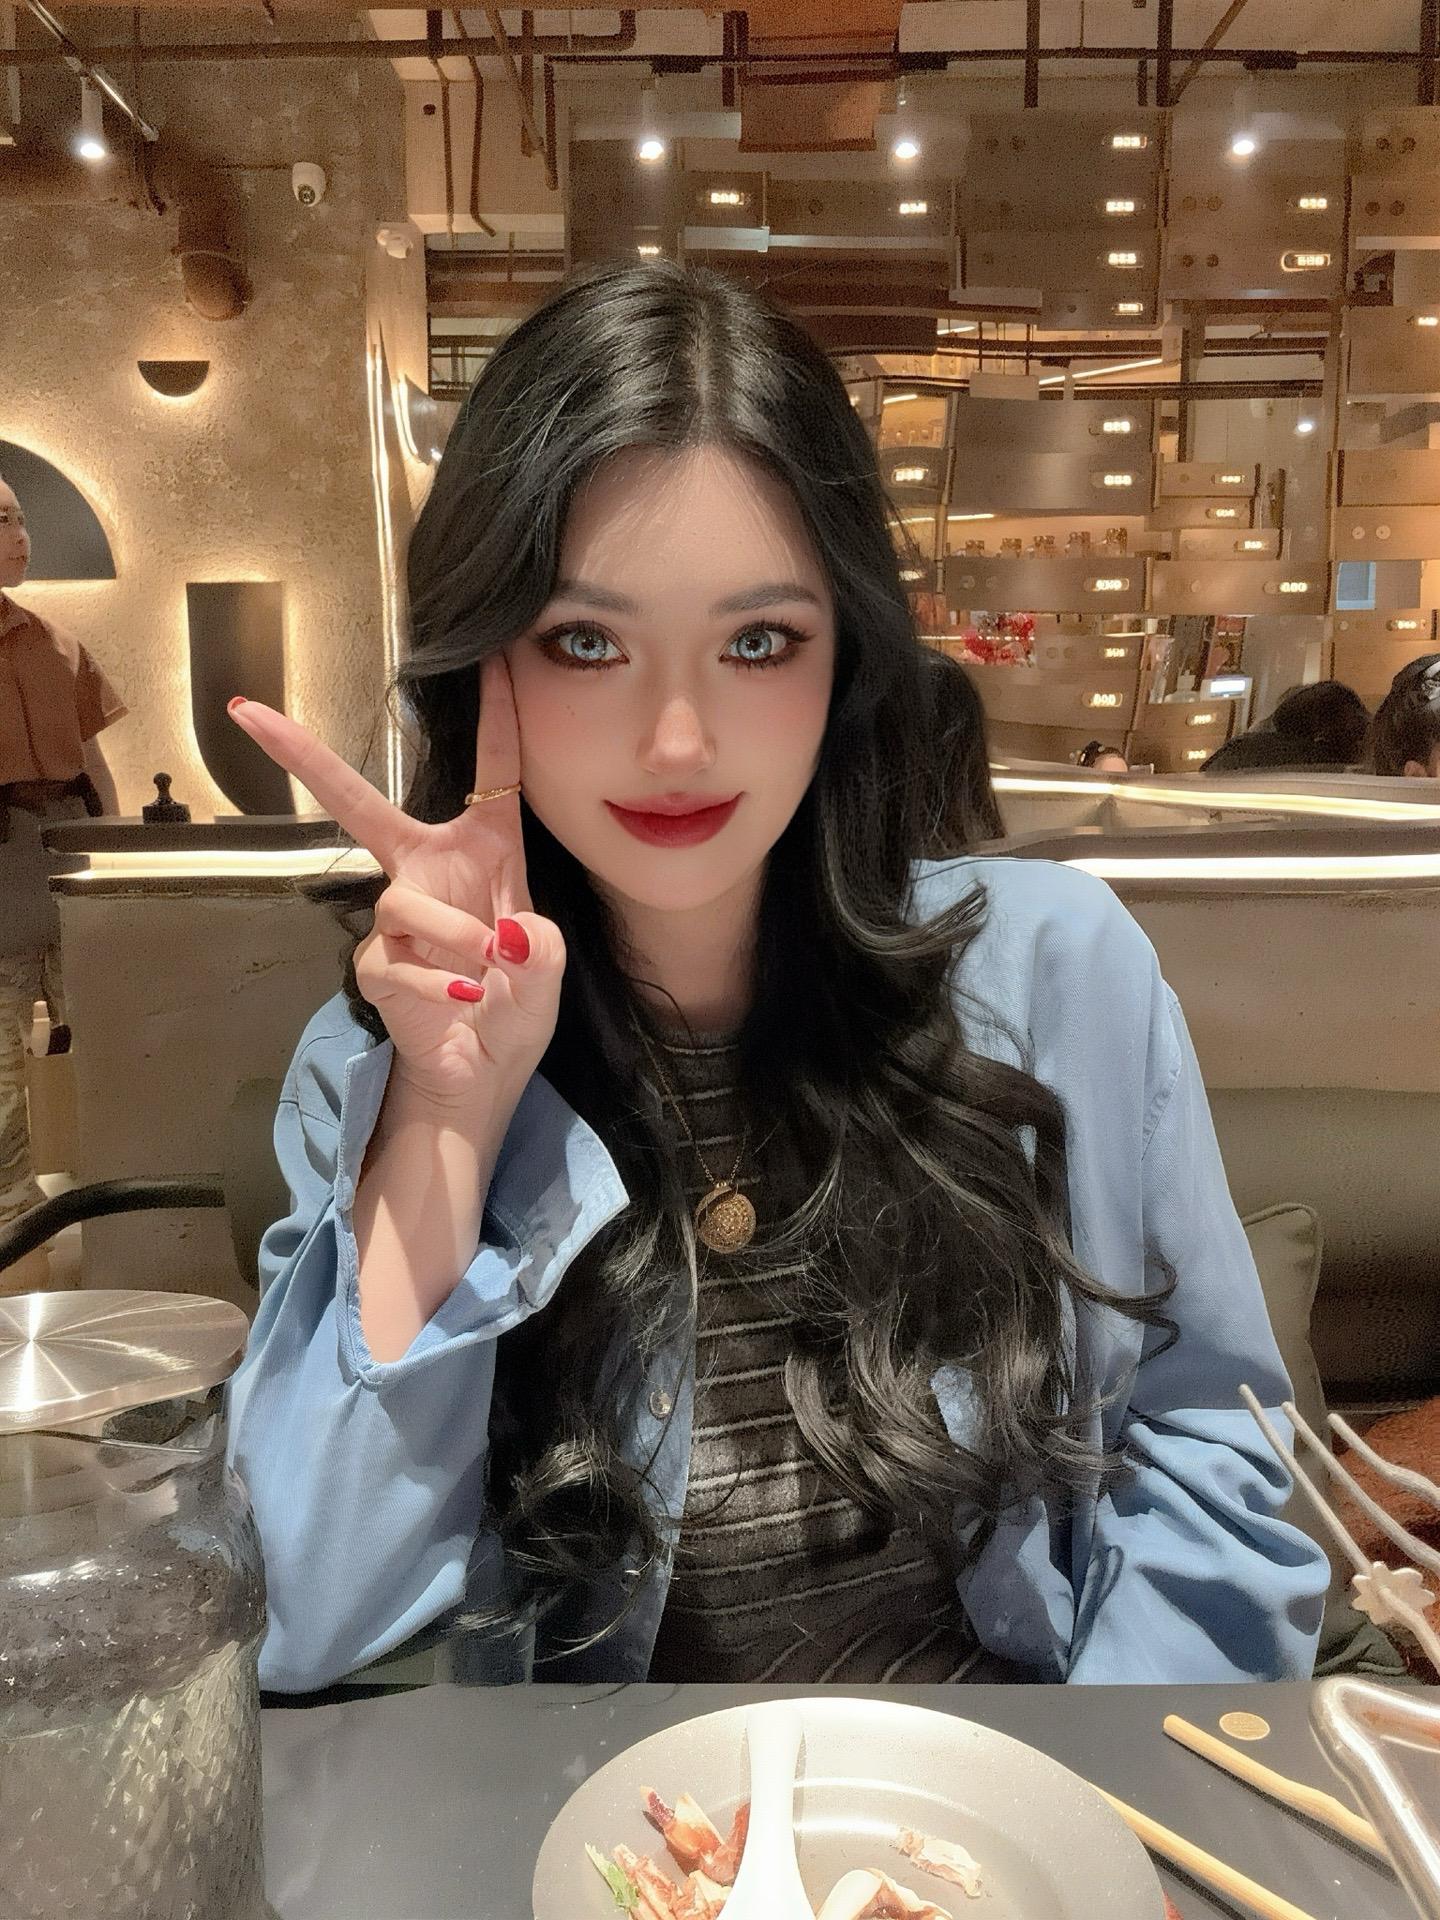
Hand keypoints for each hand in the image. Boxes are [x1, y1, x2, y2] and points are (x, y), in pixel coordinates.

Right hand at [227, 653, 564, 1110]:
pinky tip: (464, 1000)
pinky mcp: (376, 965)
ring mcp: (396, 917)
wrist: (483, 1071)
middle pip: (357, 803)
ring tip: (487, 970)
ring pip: (404, 902)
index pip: (494, 773)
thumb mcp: (549, 972)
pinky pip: (396, 960)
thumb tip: (510, 937)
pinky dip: (437, 984)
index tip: (495, 655)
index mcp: (485, 852)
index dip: (497, 716)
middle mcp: (429, 870)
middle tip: (249, 713)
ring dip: (453, 936)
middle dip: (304, 757)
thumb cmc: (515, 1005)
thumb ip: (543, 950)